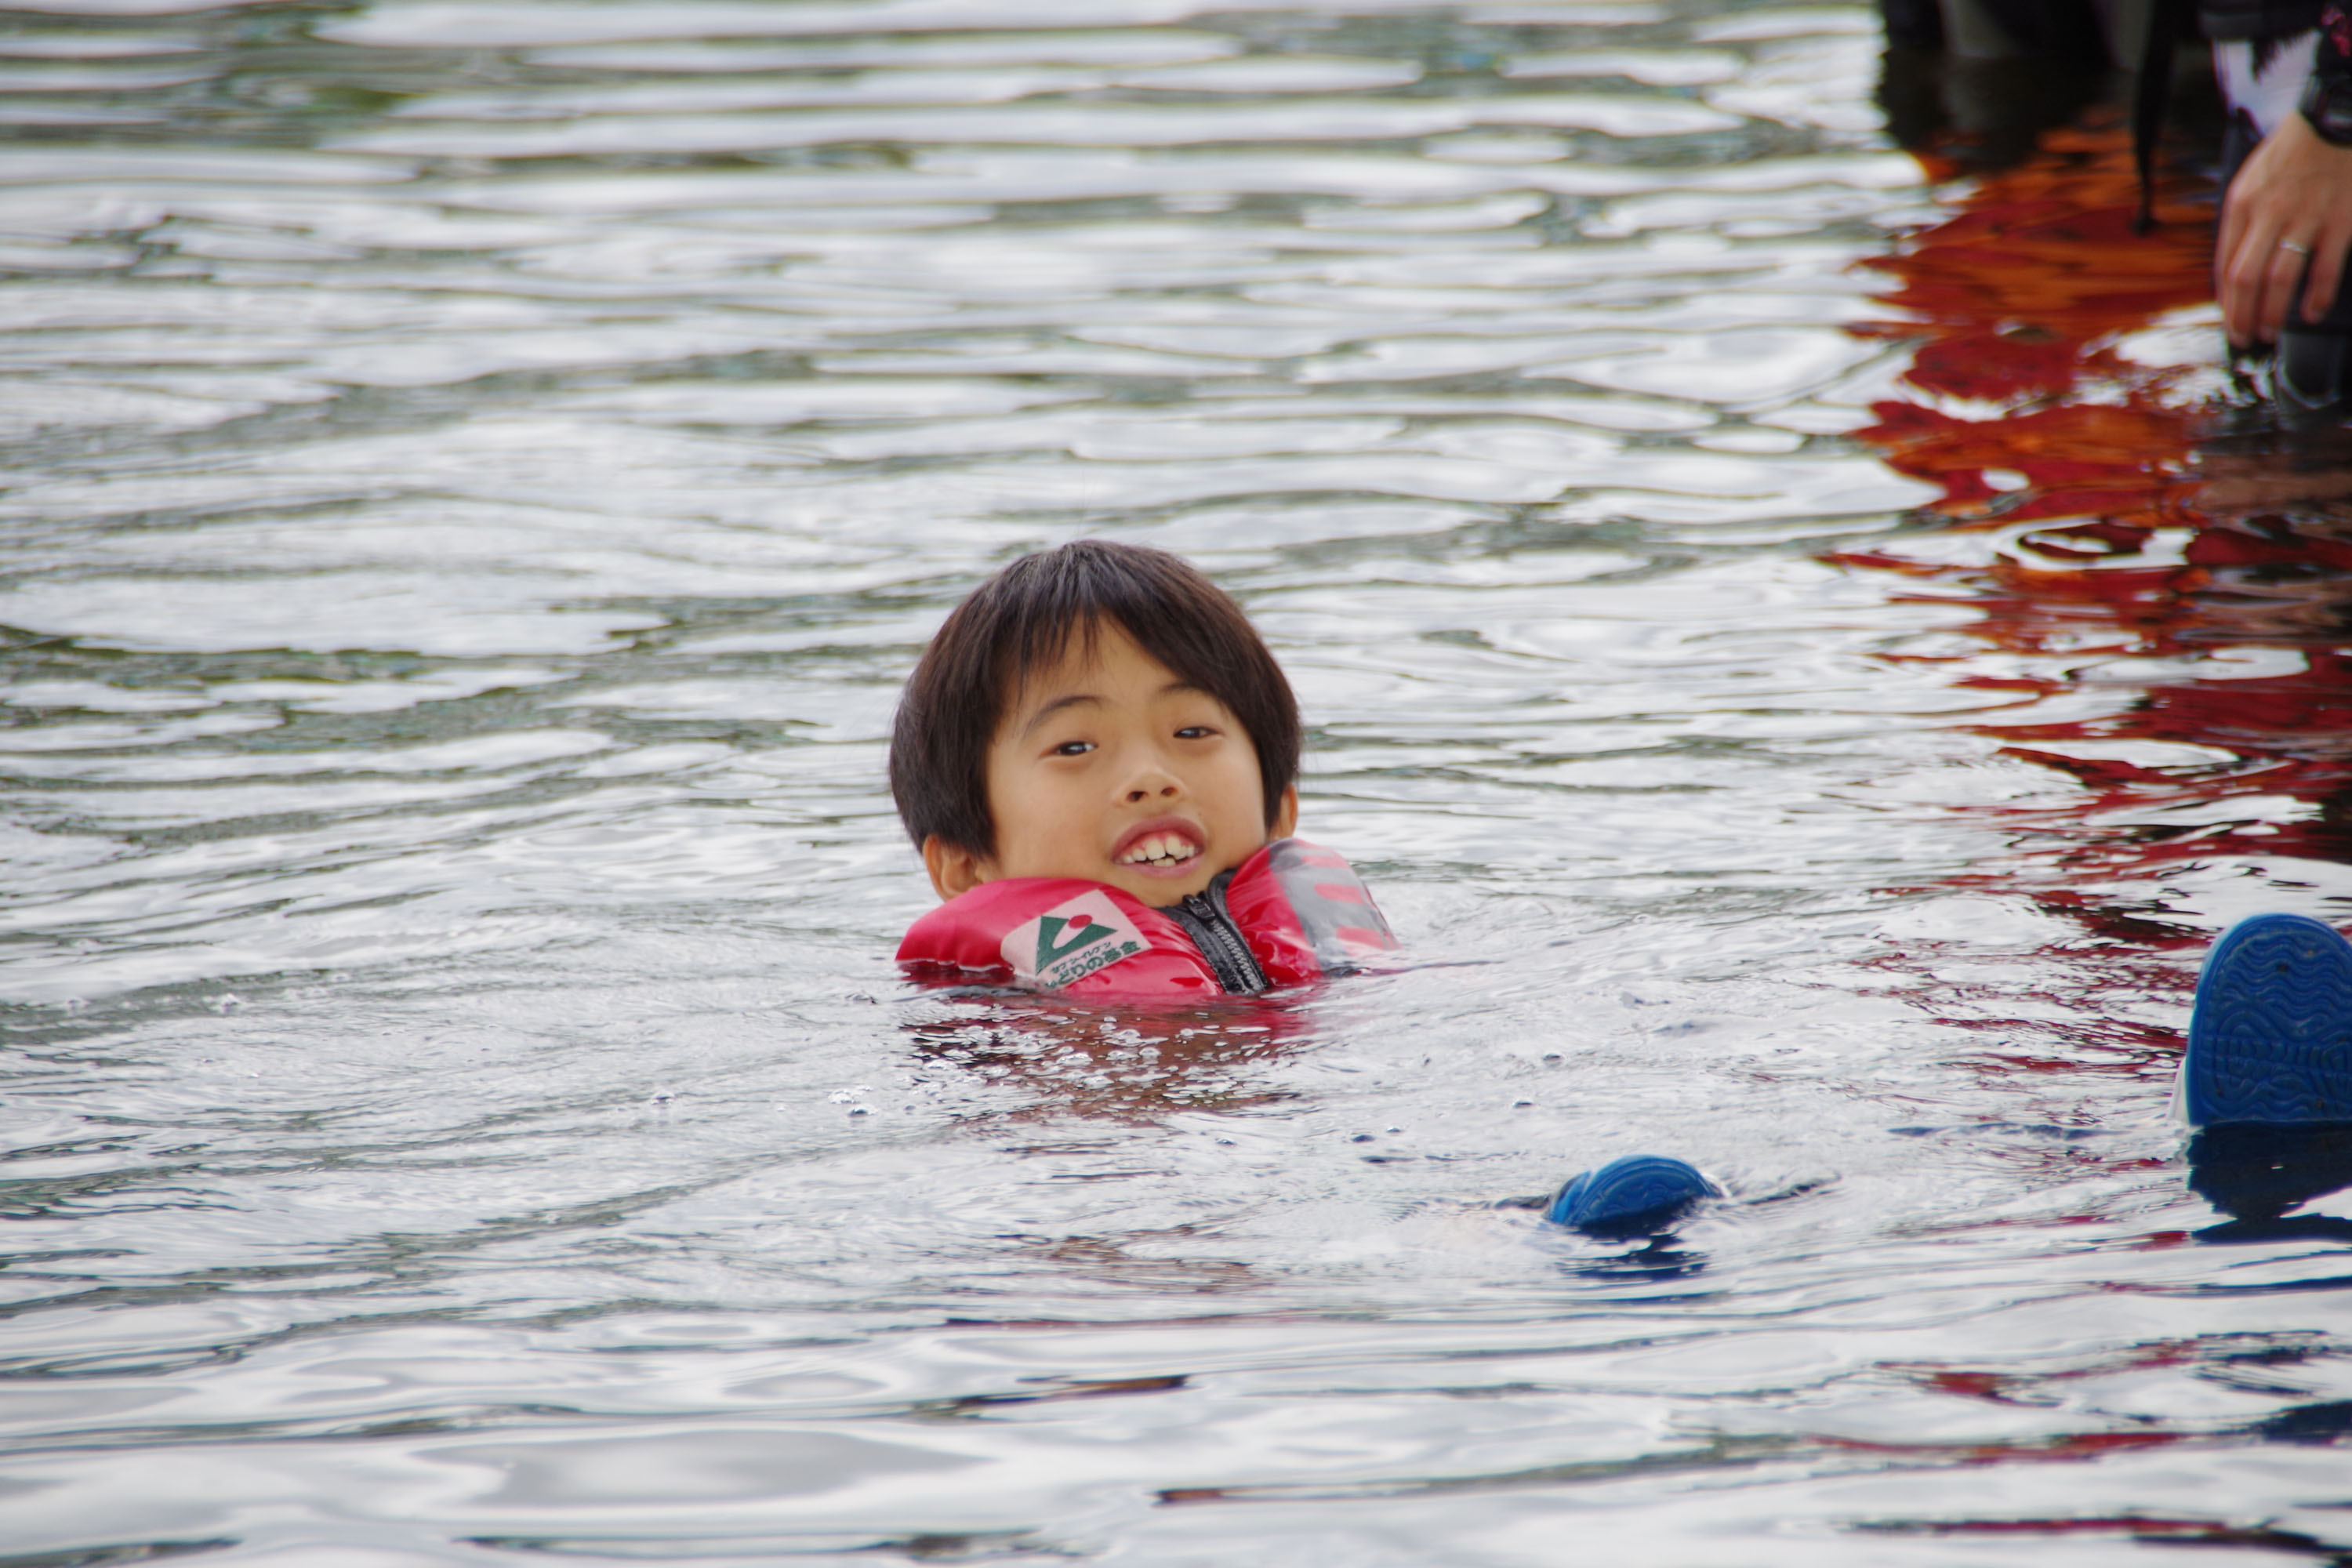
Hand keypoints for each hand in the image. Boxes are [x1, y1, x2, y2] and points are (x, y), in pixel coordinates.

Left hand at [2217, 111, 2351, 345]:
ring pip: (2280, 280)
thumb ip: (2241, 223)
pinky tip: (2309, 313)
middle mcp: (2269, 214)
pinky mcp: (2340, 221)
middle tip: (2244, 337)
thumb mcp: (2250, 181)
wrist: (2334, 120)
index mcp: (2241, 206)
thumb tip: (2232, 266)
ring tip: (2270, 332)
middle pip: (2246, 279)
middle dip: (2241, 317)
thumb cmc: (2290, 153)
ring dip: (2272, 313)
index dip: (2224, 300)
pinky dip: (2315, 298)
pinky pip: (2324, 269)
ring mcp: (2306, 219)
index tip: (2228, 320)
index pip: (2224, 265)